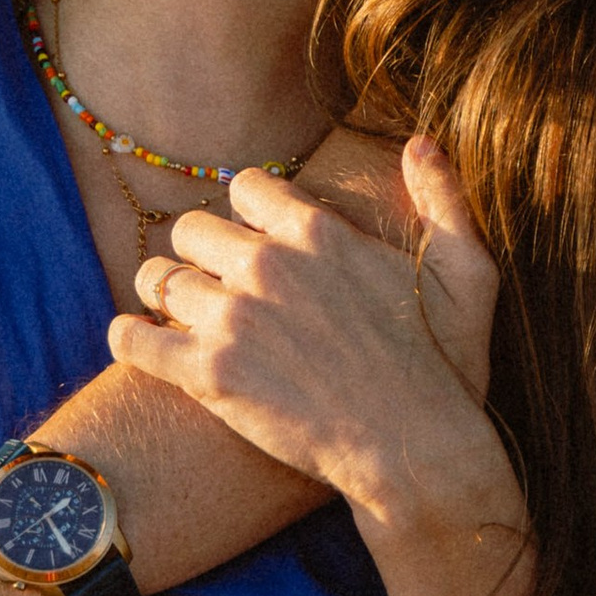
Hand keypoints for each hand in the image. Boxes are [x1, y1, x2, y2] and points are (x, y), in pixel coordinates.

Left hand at [110, 135, 512, 537]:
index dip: (244, 211)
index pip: (244, 185)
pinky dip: (128, 336)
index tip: (250, 236)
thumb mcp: (467, 271)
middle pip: (190, 228)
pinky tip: (137, 340)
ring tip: (172, 313)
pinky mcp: (209, 374)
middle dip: (196, 253)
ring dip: (162, 293)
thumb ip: (444, 199)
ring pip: (158, 278)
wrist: (416, 452)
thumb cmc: (443, 367)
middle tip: (206, 281)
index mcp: (317, 230)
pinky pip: (134, 338)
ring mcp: (233, 318)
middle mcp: (267, 263)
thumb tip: (421, 142)